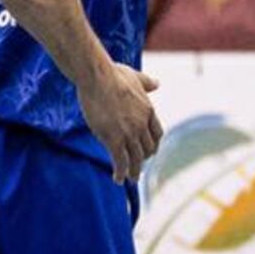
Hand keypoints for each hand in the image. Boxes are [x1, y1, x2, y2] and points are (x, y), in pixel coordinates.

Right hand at [78, 63, 162, 184]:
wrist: (98, 77)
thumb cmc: (113, 74)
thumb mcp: (135, 77)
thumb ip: (147, 82)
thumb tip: (157, 83)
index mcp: (148, 111)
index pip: (157, 134)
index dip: (152, 145)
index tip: (147, 152)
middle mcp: (142, 125)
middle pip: (147, 150)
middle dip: (142, 160)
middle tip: (136, 168)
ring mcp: (129, 133)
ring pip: (135, 159)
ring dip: (133, 172)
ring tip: (129, 179)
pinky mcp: (113, 139)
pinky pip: (120, 161)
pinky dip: (120, 172)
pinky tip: (117, 179)